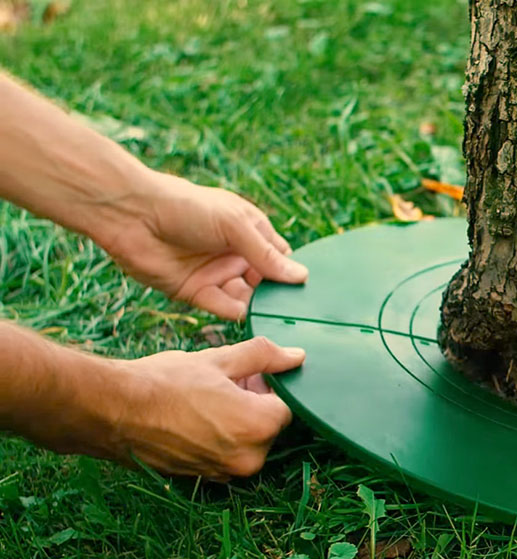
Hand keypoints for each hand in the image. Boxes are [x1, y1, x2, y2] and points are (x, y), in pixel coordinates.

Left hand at [98, 172, 307, 319]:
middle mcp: (234, 254)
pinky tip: (247, 314)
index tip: (309, 290)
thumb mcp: (235, 225)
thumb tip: (301, 276)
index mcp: (249, 230)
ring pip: (246, 296)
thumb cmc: (187, 207)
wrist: (132, 215)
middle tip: (297, 312)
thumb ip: (267, 254)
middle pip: (265, 281)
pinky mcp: (195, 292)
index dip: (291, 272)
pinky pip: (222, 306)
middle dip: (278, 295)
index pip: (279, 257)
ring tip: (277, 318)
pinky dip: (236, 312)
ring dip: (259, 306)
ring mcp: (216, 273)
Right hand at [107, 337, 305, 480]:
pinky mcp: (204, 479)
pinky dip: (219, 438)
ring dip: (237, 421)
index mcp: (259, 427)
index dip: (269, 387)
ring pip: (247, 442)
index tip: (249, 375)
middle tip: (227, 383)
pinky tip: (195, 417)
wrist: (111, 412)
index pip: (287, 406)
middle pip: (268, 427)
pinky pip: (225, 455)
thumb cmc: (165, 383)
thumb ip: (264, 357)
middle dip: (255, 403)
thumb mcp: (220, 360)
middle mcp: (248, 458)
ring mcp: (225, 473)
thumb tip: (296, 357)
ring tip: (207, 398)